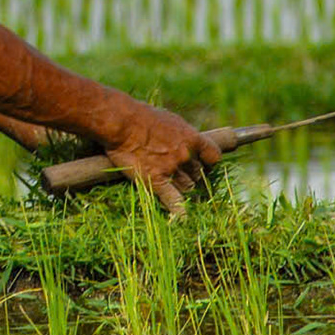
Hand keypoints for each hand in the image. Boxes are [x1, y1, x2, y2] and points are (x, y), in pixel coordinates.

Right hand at [104, 104, 221, 215]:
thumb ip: (179, 134)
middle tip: (183, 179)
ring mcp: (172, 169)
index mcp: (191, 137)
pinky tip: (182, 219)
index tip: (203, 165)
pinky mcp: (157, 181)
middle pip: (198, 174)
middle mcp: (186, 155)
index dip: (209, 163)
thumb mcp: (168, 119)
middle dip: (192, 177)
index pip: (213, 156)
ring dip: (183, 190)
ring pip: (187, 187)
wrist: (122, 123)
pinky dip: (179, 212)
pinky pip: (174, 201)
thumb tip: (182, 140)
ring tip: (175, 191)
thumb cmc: (140, 116)